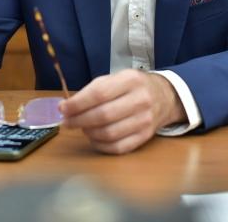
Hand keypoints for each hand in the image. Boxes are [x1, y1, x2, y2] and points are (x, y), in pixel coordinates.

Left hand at [59, 69, 185, 154]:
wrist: (164, 97)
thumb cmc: (132, 87)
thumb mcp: (116, 79)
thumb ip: (92, 91)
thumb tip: (67, 107)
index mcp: (131, 80)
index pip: (99, 94)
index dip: (77, 104)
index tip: (63, 109)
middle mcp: (140, 100)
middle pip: (103, 115)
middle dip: (79, 120)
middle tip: (67, 122)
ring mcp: (145, 120)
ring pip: (109, 133)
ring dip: (89, 133)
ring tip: (82, 127)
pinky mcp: (145, 136)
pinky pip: (118, 147)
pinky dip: (100, 145)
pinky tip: (94, 138)